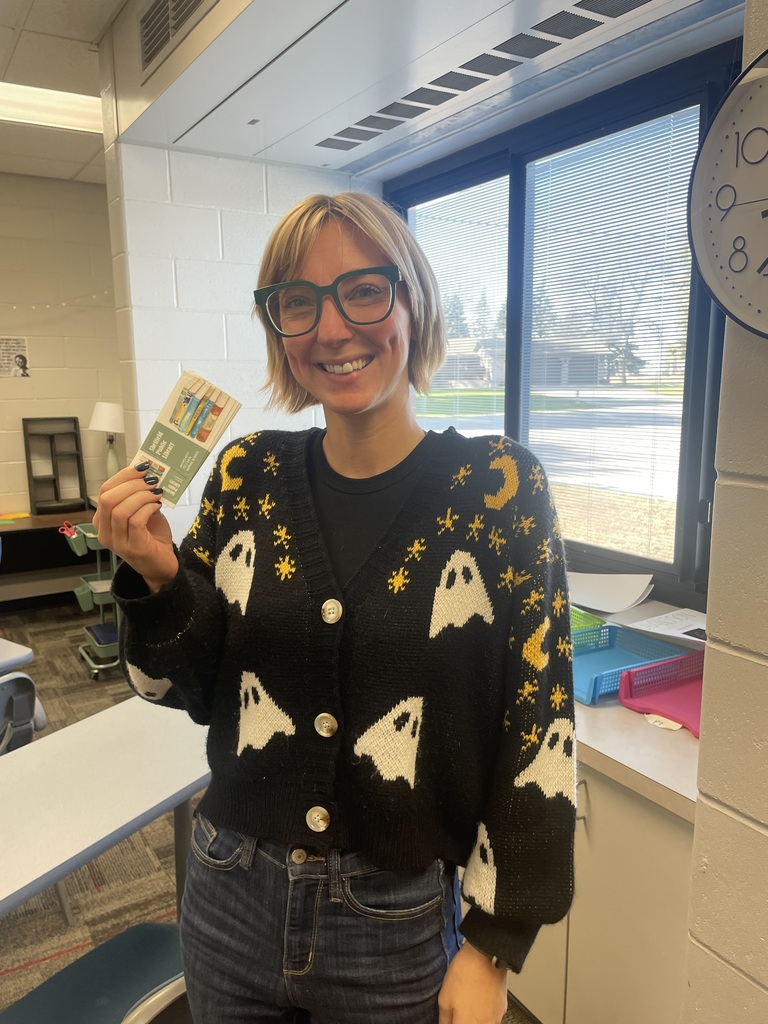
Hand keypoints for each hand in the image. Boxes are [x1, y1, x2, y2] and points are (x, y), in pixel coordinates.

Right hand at [93, 463, 178, 591]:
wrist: (161, 566)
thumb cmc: (151, 538)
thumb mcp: (144, 512)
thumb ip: (140, 496)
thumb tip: (148, 473)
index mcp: (103, 520)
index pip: (104, 491)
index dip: (123, 476)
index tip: (142, 467)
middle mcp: (104, 532)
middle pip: (108, 499)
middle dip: (131, 484)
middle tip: (151, 480)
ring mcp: (117, 542)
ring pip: (120, 510)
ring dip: (141, 496)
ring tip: (156, 492)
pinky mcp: (132, 548)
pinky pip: (135, 521)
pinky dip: (147, 508)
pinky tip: (157, 506)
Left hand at [438, 942, 508, 1023]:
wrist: (486, 955)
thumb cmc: (465, 974)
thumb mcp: (444, 997)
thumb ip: (444, 1019)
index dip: (453, 1022)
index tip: (451, 1018)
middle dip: (464, 1020)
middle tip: (459, 1010)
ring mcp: (495, 1018)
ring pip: (482, 1023)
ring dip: (474, 1018)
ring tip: (468, 1003)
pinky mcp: (503, 1008)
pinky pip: (491, 1017)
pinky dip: (484, 1013)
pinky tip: (478, 999)